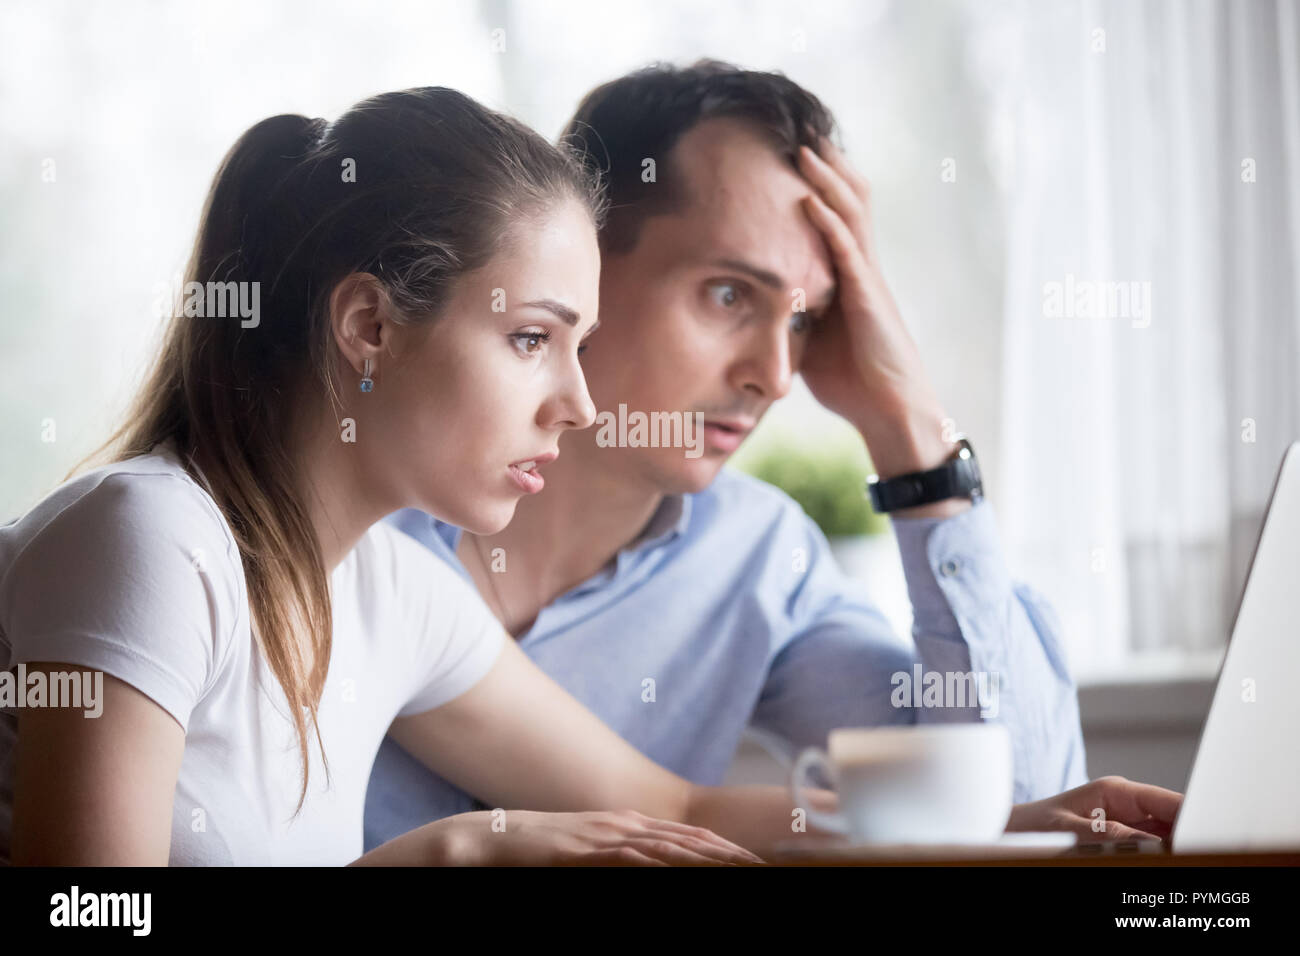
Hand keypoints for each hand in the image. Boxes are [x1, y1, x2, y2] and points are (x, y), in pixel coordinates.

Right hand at [358, 808, 766, 865]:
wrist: (489, 838)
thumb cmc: (538, 853)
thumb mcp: (585, 854)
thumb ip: (617, 858)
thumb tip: (648, 866)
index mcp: (625, 825)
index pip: (686, 836)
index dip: (722, 847)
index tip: (755, 859)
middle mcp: (622, 825)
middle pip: (686, 839)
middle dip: (728, 852)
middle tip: (765, 864)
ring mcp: (604, 835)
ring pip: (668, 846)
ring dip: (706, 857)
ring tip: (741, 866)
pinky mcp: (585, 850)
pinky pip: (630, 857)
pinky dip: (660, 863)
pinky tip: (683, 865)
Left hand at [796, 139, 957, 485]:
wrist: (889, 410)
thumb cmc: (853, 381)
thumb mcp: (809, 342)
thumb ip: (790, 317)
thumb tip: (752, 308)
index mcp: (848, 276)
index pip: (834, 216)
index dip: (819, 184)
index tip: (791, 155)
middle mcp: (861, 268)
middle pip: (847, 201)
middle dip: (826, 166)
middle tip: (801, 129)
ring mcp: (868, 279)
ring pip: (850, 214)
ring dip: (827, 178)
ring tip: (805, 145)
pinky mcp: (869, 297)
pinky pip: (848, 250)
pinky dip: (828, 222)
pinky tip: (810, 198)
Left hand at [1004, 776, 1183, 843]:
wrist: (1013, 831)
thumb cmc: (1034, 825)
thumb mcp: (1071, 830)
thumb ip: (1111, 834)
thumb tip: (1151, 841)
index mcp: (1117, 791)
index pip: (1169, 801)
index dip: (1194, 816)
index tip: (1210, 833)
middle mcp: (1128, 805)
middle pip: (1175, 820)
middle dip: (1190, 835)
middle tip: (1199, 850)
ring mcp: (1128, 823)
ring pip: (1167, 836)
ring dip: (1175, 845)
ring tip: (1185, 854)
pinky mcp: (1123, 840)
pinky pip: (1151, 847)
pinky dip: (1161, 853)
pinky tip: (1167, 857)